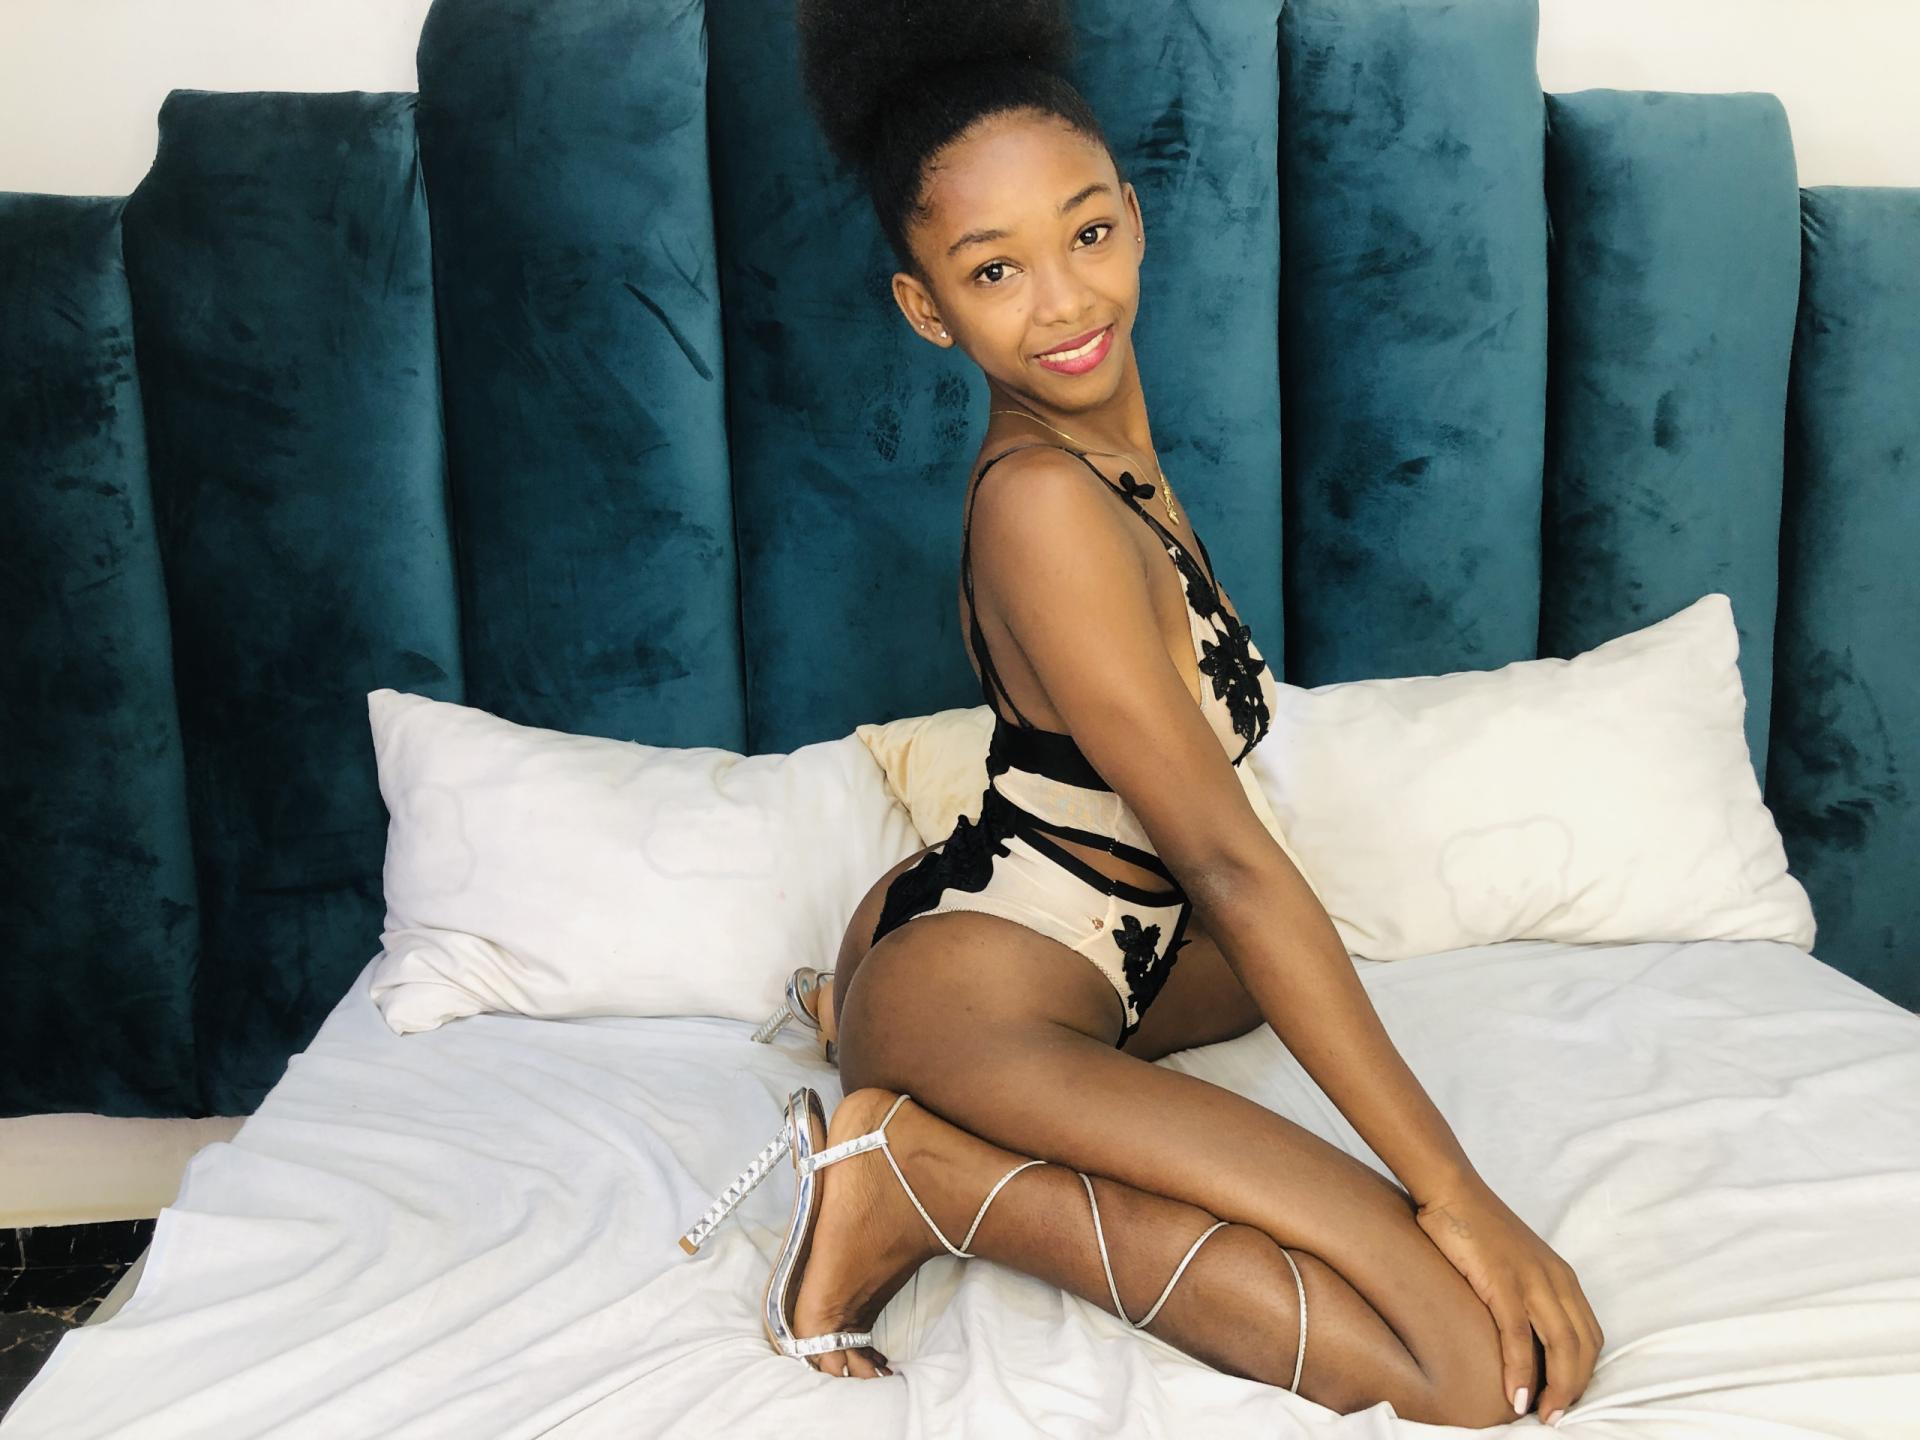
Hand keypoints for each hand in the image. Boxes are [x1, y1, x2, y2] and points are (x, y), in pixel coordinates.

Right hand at [1414, 1177, 1603, 1424]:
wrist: (1450, 1190)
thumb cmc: (1474, 1226)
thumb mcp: (1514, 1262)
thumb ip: (1525, 1292)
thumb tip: (1519, 1333)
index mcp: (1561, 1276)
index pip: (1590, 1335)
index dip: (1583, 1372)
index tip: (1565, 1397)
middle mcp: (1556, 1279)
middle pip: (1583, 1346)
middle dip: (1574, 1388)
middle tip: (1556, 1417)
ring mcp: (1531, 1279)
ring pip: (1562, 1346)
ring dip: (1556, 1389)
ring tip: (1542, 1415)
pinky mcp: (1502, 1280)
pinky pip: (1519, 1337)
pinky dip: (1521, 1371)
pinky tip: (1515, 1395)